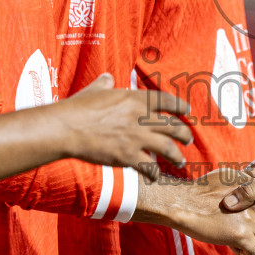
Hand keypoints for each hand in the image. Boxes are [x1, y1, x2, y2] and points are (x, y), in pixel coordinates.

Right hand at [56, 74, 193, 175]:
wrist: (66, 128)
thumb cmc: (78, 107)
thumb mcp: (95, 90)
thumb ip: (106, 84)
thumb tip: (108, 78)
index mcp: (135, 99)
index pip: (167, 101)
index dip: (180, 106)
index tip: (187, 111)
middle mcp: (141, 118)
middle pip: (173, 126)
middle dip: (184, 134)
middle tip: (188, 140)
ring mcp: (136, 138)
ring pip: (168, 148)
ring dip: (177, 156)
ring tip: (180, 161)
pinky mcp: (128, 156)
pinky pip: (149, 167)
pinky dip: (155, 173)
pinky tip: (155, 176)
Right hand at [138, 168, 254, 254]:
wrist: (184, 202)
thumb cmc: (200, 189)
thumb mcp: (227, 176)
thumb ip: (244, 181)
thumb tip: (253, 180)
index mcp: (254, 190)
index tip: (254, 221)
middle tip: (245, 232)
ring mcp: (250, 219)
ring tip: (239, 239)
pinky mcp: (241, 234)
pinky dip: (245, 252)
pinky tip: (232, 245)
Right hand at [222, 158, 254, 228]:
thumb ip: (248, 193)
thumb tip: (225, 205)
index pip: (235, 182)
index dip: (225, 193)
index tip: (214, 206)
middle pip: (241, 199)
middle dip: (234, 209)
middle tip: (220, 220)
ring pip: (249, 213)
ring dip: (244, 220)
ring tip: (231, 228)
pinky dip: (254, 229)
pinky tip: (243, 235)